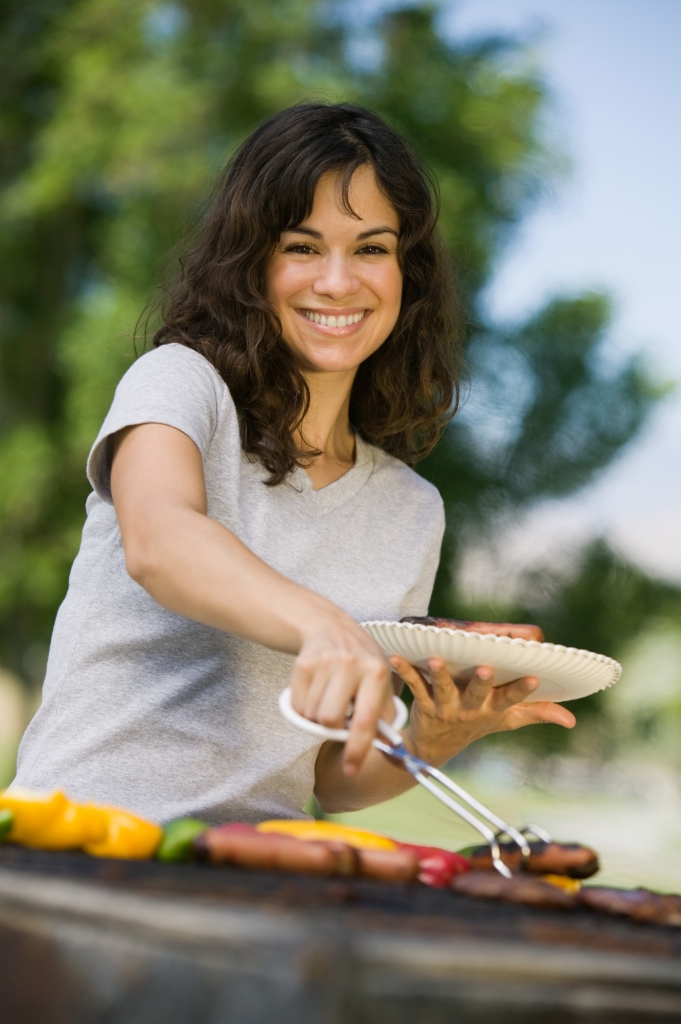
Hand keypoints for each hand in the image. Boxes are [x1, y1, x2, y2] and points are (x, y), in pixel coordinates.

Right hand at [291, 615, 394, 775]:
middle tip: (338, 715)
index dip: (357, 749)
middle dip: (332, 726)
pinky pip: (298, 704)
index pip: (365, 720)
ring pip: (312, 714)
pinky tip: (316, 691)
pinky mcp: (303, 663)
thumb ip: (385, 715)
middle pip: (329, 719)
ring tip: (329, 698)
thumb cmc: (362, 663)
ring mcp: (325, 662)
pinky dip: (305, 707)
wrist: (330, 628)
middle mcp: (351, 665)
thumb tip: (390, 749)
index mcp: (376, 673)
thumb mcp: (381, 681)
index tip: (351, 771)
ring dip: (318, 716)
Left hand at [390, 656, 575, 765]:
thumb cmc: (476, 723)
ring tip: (436, 661)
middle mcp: (470, 709)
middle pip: (478, 694)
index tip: (535, 677)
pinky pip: (413, 686)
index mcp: (492, 710)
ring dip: (440, 675)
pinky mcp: (423, 704)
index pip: (511, 699)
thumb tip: (571, 720)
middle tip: (487, 668)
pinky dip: (405, 672)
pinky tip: (396, 657)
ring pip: (444, 690)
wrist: (433, 748)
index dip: (523, 690)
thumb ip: (536, 714)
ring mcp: (445, 708)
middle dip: (483, 682)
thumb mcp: (506, 720)